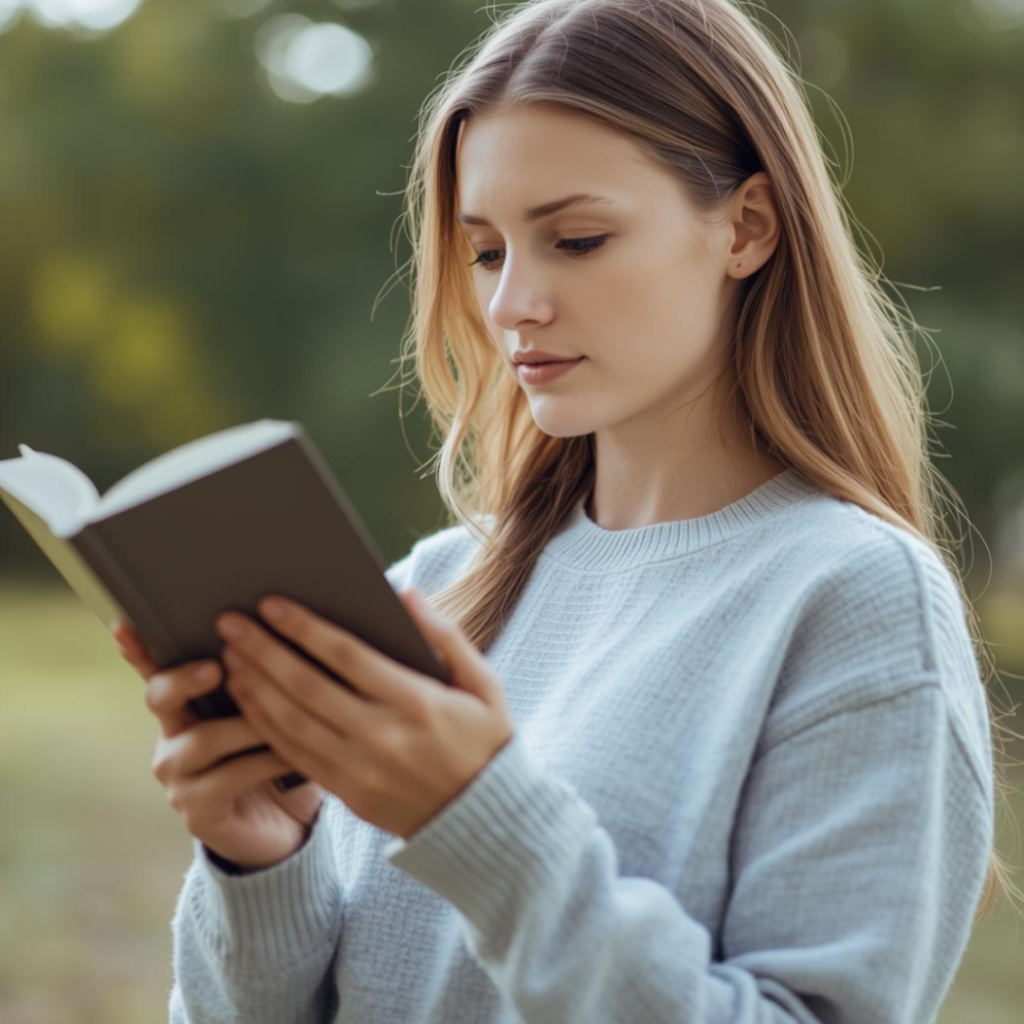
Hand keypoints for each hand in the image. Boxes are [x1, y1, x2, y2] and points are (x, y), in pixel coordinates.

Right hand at [112, 620, 325, 871]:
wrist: (287, 827)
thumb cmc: (279, 759)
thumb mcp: (274, 716)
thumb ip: (268, 683)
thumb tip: (285, 632)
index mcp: (187, 708)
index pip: (156, 672)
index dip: (139, 651)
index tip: (125, 626)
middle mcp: (173, 739)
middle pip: (161, 697)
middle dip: (187, 678)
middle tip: (217, 667)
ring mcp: (179, 778)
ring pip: (205, 738)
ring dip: (250, 723)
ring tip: (291, 711)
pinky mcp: (197, 812)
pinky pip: (232, 776)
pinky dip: (268, 760)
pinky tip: (295, 754)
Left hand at [213, 587, 515, 840]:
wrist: (484, 820)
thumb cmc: (485, 741)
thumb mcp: (484, 685)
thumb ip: (446, 637)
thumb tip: (406, 594)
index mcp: (416, 702)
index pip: (346, 656)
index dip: (304, 627)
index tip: (271, 604)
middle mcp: (382, 736)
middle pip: (306, 686)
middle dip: (263, 650)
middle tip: (229, 622)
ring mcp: (361, 769)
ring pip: (292, 722)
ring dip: (255, 685)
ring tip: (229, 655)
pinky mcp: (348, 793)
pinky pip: (295, 755)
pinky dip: (265, 725)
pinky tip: (248, 699)